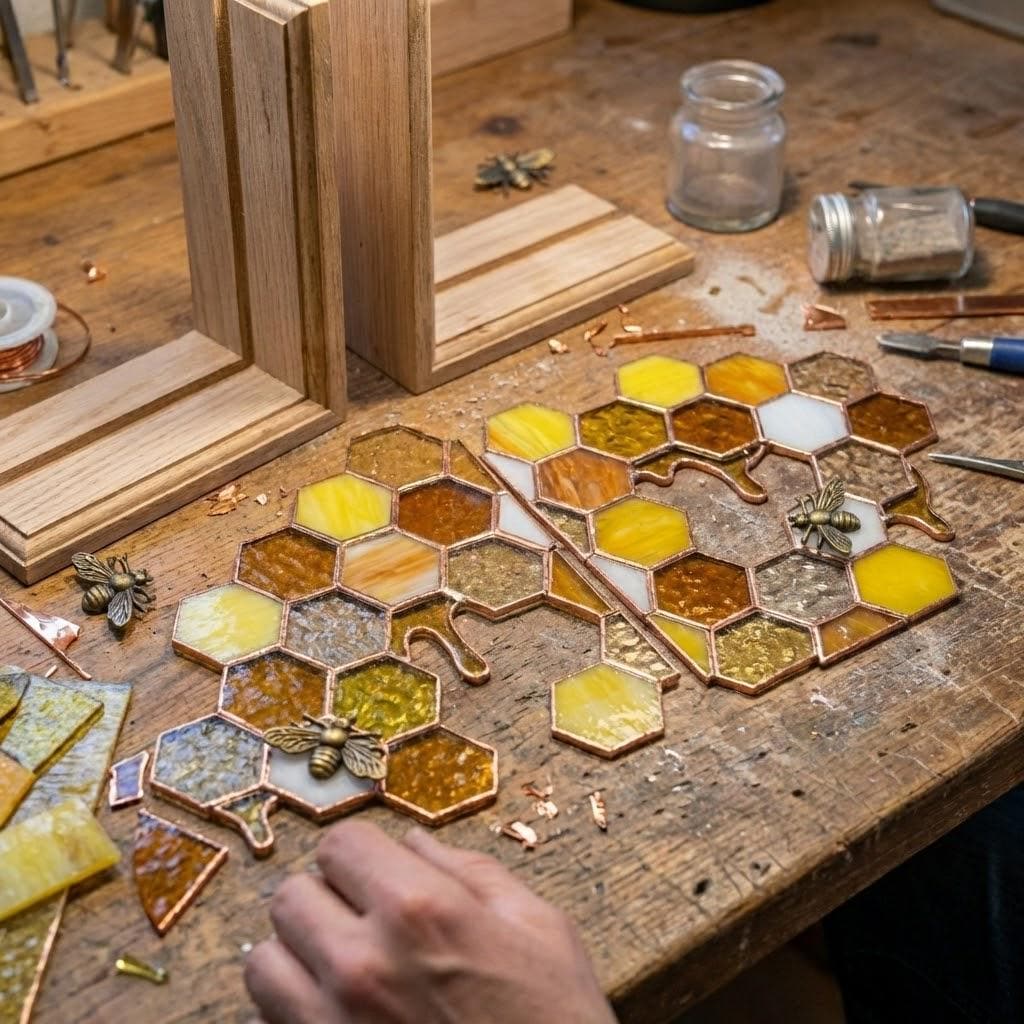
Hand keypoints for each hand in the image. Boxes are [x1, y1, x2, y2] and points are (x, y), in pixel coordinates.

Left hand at [245, 819, 616, 1023]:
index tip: (375, 871)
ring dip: (297, 956)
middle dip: (324, 898)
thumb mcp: (539, 929)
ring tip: (340, 969)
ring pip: (262, 961)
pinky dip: (291, 1014)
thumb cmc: (553, 1022)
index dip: (360, 853)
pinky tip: (338, 1017)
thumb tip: (415, 842)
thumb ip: (472, 871)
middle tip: (359, 919)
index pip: (340, 843)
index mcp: (420, 911)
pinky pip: (267, 1023)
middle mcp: (361, 964)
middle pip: (291, 895)